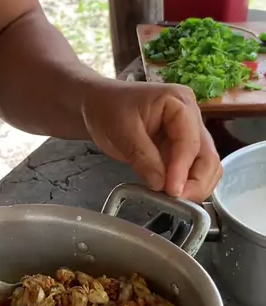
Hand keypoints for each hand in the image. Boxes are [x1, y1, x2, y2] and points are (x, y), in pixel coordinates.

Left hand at [82, 79, 221, 201]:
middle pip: (208, 156)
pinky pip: (191, 171)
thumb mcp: (122, 131)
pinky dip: (186, 185)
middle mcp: (191, 118)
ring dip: (195, 187)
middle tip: (178, 202)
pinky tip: (171, 195)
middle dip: (197, 182)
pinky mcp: (180, 150)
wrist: (98, 105)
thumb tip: (162, 186)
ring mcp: (188, 135)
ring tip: (174, 201)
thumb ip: (143, 158)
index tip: (172, 191)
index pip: (190, 141)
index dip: (183, 169)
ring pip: (205, 166)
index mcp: (180, 103)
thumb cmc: (109, 109)